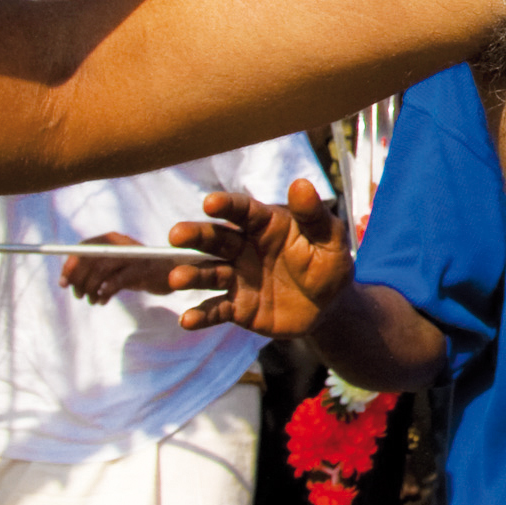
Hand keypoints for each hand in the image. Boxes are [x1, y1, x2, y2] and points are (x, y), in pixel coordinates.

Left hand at [59, 232, 178, 303]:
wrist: (169, 274)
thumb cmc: (135, 272)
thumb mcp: (113, 267)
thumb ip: (92, 268)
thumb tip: (65, 280)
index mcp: (111, 239)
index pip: (83, 248)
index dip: (70, 265)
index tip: (63, 283)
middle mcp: (121, 243)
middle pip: (91, 258)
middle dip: (79, 279)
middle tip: (78, 295)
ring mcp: (133, 256)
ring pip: (101, 270)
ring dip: (90, 289)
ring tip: (91, 300)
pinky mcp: (143, 270)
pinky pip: (116, 282)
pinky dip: (105, 293)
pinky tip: (103, 301)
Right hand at [166, 179, 350, 337]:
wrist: (329, 307)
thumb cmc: (328, 264)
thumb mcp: (330, 239)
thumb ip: (313, 215)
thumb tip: (301, 184)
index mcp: (265, 225)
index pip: (242, 211)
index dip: (227, 206)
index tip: (210, 203)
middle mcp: (244, 248)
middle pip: (216, 239)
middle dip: (195, 236)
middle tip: (176, 235)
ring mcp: (237, 278)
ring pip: (209, 273)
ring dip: (192, 274)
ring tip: (177, 278)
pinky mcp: (237, 307)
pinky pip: (216, 310)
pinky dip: (201, 315)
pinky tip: (187, 320)